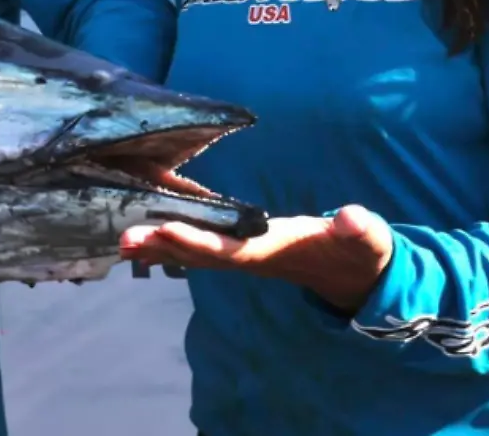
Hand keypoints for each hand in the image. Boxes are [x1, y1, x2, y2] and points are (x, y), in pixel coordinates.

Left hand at [120, 204, 394, 313]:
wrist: (353, 271)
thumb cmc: (358, 250)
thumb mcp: (365, 239)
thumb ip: (360, 230)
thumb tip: (353, 218)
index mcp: (276, 251)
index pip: (232, 249)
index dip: (200, 242)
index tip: (167, 230)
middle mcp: (253, 258)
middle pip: (201, 256)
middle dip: (164, 247)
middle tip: (124, 239)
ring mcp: (244, 257)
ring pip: (195, 255)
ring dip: (159, 248)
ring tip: (122, 240)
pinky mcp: (241, 250)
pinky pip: (200, 248)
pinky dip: (172, 243)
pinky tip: (147, 236)